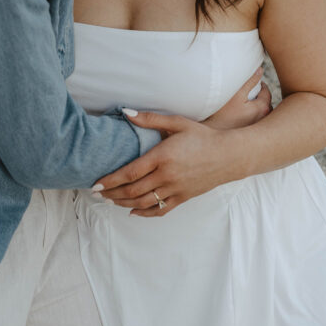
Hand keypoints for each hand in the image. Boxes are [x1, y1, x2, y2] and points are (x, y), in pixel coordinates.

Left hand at [93, 67, 270, 216]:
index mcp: (163, 157)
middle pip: (133, 191)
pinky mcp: (183, 198)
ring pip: (143, 203)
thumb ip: (149, 119)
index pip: (129, 173)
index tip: (96, 183)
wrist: (228, 155)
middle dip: (112, 194)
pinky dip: (144, 214)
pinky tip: (133, 212)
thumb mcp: (177, 123)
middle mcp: (167, 176)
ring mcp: (175, 190)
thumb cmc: (202, 136)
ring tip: (109, 201)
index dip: (110, 180)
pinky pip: (160, 210)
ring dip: (123, 204)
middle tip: (97, 193)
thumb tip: (125, 112)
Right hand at [204, 68, 272, 129]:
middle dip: (261, 96)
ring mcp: (258, 127)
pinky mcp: (252, 132)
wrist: (213, 130)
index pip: (267, 92)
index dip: (261, 85)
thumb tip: (261, 70)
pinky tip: (243, 114)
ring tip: (247, 102)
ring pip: (263, 113)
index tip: (254, 82)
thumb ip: (251, 81)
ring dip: (258, 106)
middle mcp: (264, 119)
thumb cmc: (223, 112)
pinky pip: (257, 121)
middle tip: (251, 91)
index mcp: (263, 108)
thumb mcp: (237, 93)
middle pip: (267, 103)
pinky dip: (254, 115)